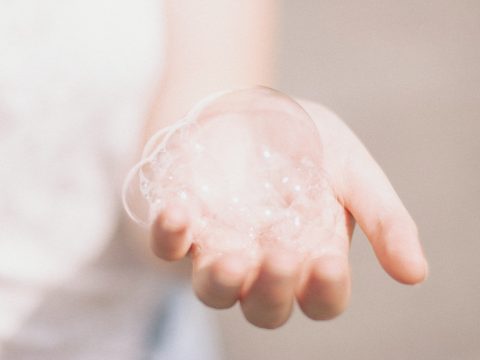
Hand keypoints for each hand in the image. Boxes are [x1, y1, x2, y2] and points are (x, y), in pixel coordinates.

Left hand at [149, 99, 427, 327]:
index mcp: (310, 257)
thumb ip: (383, 219)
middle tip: (280, 254)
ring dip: (221, 281)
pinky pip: (168, 248)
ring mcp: (219, 247)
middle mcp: (263, 264)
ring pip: (214, 291)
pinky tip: (179, 213)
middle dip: (272, 290)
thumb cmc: (305, 143)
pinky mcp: (184, 226)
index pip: (320, 297)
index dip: (325, 290)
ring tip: (231, 257)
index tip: (328, 260)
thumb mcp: (353, 170)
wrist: (251, 109)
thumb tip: (416, 274)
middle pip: (265, 307)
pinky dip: (170, 237)